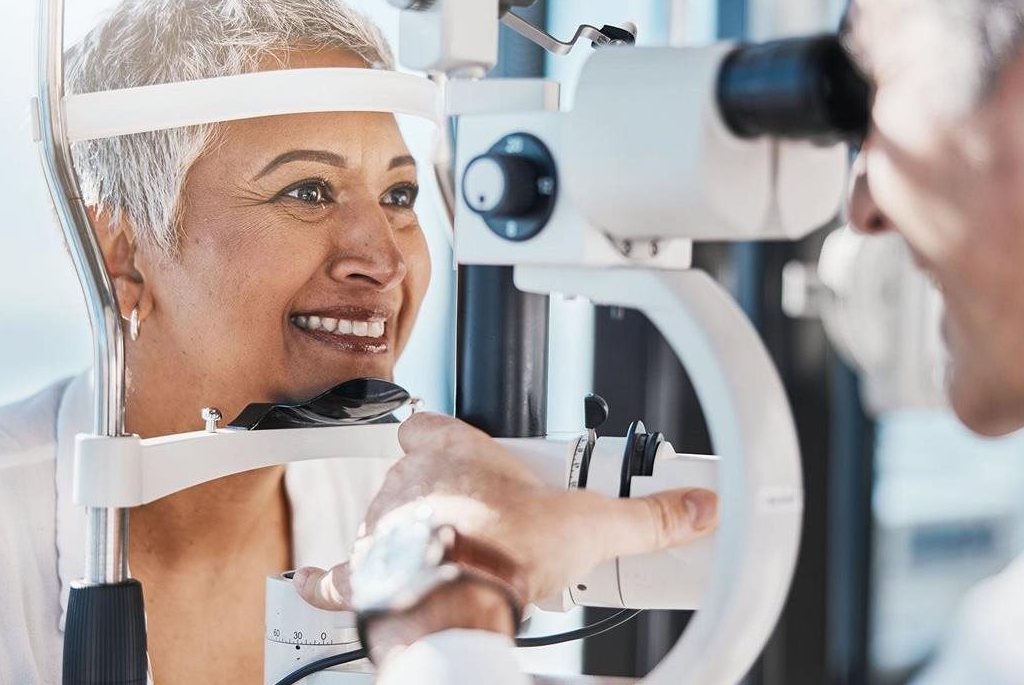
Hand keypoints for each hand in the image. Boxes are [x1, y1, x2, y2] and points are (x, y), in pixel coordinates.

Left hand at [295, 412, 718, 615]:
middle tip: (472, 520)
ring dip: (399, 533)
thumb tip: (699, 507)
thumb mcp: (594, 525)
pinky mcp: (364, 573)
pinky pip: (336, 573)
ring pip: (379, 517)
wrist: (463, 598)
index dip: (442, 434)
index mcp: (458, 455)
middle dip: (435, 493)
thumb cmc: (510, 550)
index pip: (433, 424)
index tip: (458, 448)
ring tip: (438, 557)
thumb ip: (649, 516)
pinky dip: (332, 579)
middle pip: (411, 473)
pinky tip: (324, 581)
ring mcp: (381, 526)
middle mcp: (412, 482)